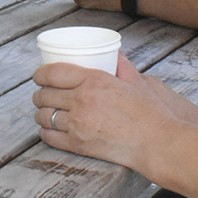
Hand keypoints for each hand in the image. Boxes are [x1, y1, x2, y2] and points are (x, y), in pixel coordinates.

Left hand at [32, 54, 197, 197]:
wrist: (158, 143)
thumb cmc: (151, 113)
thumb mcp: (136, 82)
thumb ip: (122, 66)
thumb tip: (115, 53)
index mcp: (94, 80)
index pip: (52, 73)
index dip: (40, 74)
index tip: (39, 76)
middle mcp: (82, 100)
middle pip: (44, 95)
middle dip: (39, 95)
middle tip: (42, 96)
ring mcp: (78, 124)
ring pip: (43, 116)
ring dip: (41, 114)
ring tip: (45, 113)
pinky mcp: (78, 145)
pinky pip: (50, 137)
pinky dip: (45, 132)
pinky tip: (49, 130)